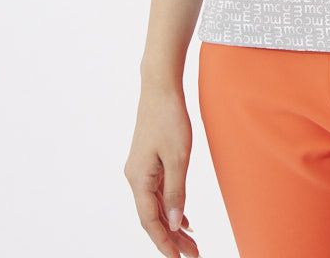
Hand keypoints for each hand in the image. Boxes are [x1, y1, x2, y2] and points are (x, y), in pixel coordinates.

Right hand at [124, 87, 199, 257]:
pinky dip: (170, 206)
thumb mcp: (178, 157)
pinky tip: (183, 218)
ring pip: (156, 206)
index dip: (164, 243)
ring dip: (172, 224)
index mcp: (139, 179)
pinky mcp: (148, 162)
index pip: (150, 221)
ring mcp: (140, 170)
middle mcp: (135, 178)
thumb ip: (176, 192)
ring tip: (191, 243)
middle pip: (153, 217)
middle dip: (172, 239)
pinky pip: (158, 192)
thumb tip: (175, 224)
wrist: (160, 88)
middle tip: (194, 254)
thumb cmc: (169, 118)